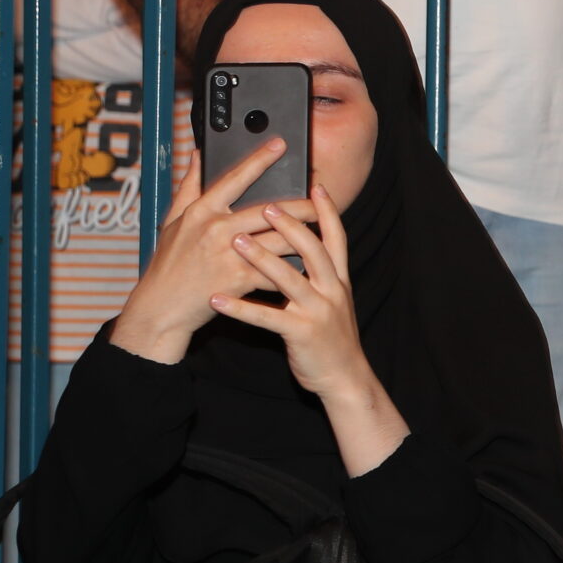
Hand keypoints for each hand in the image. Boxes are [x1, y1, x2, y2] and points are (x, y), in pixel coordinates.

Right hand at [109, 146, 314, 363]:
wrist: (160, 309)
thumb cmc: (168, 264)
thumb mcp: (171, 221)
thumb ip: (189, 186)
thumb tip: (199, 153)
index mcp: (202, 211)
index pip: (235, 178)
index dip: (259, 159)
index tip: (281, 144)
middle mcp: (216, 229)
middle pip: (270, 210)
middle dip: (301, 206)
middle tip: (320, 202)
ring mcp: (229, 255)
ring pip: (279, 240)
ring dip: (303, 237)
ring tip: (320, 232)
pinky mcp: (239, 281)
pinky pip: (276, 271)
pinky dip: (293, 268)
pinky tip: (307, 265)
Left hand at [211, 186, 377, 401]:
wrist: (345, 376)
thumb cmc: (329, 334)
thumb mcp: (331, 298)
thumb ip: (318, 272)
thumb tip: (302, 247)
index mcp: (338, 278)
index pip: (335, 237)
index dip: (327, 211)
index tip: (316, 185)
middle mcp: (333, 289)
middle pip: (313, 249)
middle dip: (291, 225)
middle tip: (267, 205)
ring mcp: (319, 310)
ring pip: (289, 278)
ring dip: (261, 258)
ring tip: (235, 241)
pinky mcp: (302, 333)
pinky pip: (267, 318)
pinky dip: (241, 308)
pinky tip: (218, 299)